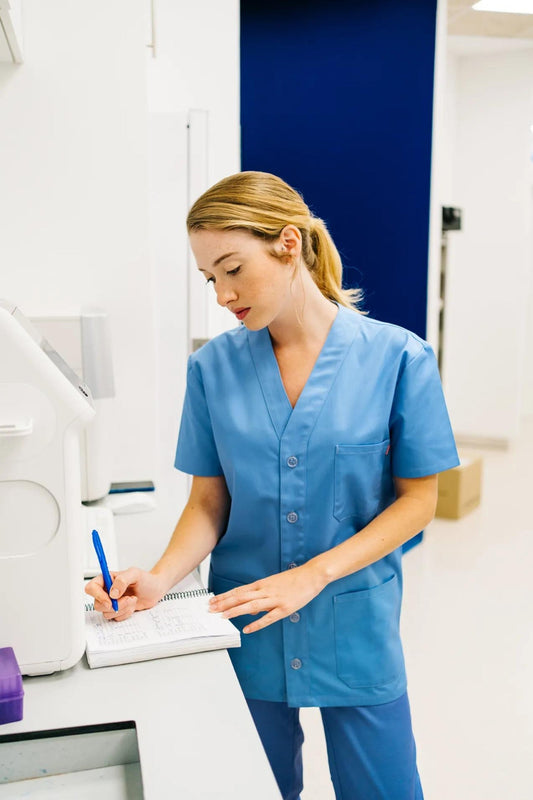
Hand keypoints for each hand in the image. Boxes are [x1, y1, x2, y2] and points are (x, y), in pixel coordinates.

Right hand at [84, 567, 167, 621]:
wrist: (155, 589)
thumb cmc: (145, 579)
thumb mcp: (135, 574)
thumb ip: (122, 580)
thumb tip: (112, 593)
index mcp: (106, 579)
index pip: (91, 588)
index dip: (98, 596)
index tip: (110, 600)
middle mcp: (106, 591)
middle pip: (98, 604)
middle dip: (115, 605)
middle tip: (128, 599)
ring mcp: (111, 602)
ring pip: (106, 613)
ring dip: (122, 609)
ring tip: (133, 599)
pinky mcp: (117, 611)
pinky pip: (115, 618)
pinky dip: (126, 613)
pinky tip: (133, 605)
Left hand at [208, 564, 325, 633]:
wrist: (311, 575)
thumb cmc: (294, 579)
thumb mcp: (274, 583)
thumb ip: (261, 595)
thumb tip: (251, 609)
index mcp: (262, 584)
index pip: (238, 591)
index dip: (224, 596)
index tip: (213, 601)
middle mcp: (265, 590)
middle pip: (241, 597)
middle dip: (224, 603)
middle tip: (211, 609)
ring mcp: (274, 599)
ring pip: (251, 606)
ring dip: (235, 611)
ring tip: (223, 616)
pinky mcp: (284, 608)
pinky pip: (268, 618)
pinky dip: (257, 624)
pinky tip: (247, 629)